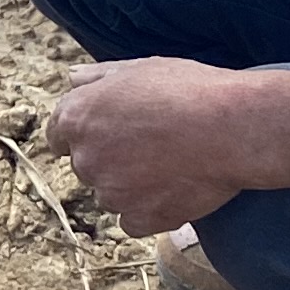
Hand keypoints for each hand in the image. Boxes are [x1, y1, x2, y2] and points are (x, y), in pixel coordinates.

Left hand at [45, 57, 255, 236]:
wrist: (231, 128)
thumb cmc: (187, 91)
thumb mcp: (138, 68)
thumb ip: (97, 76)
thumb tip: (72, 79)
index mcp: (77, 117)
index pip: (58, 135)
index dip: (83, 133)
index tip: (106, 133)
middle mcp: (85, 158)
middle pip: (86, 165)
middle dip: (110, 158)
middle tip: (151, 144)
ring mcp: (111, 193)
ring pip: (110, 195)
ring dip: (130, 186)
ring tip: (169, 165)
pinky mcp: (140, 219)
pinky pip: (132, 222)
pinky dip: (148, 212)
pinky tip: (172, 191)